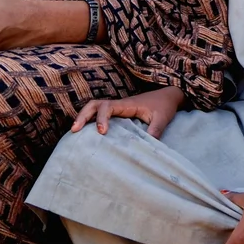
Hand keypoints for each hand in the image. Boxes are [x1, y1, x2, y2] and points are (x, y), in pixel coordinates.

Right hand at [71, 86, 185, 137]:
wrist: (169, 96)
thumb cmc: (164, 106)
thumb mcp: (162, 119)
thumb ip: (155, 131)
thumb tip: (148, 148)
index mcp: (127, 104)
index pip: (107, 106)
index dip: (101, 118)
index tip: (102, 132)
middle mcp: (119, 104)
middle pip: (94, 104)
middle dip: (83, 115)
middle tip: (74, 130)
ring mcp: (118, 108)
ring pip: (95, 108)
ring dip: (84, 117)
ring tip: (75, 132)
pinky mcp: (119, 113)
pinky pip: (101, 114)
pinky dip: (91, 121)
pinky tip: (87, 134)